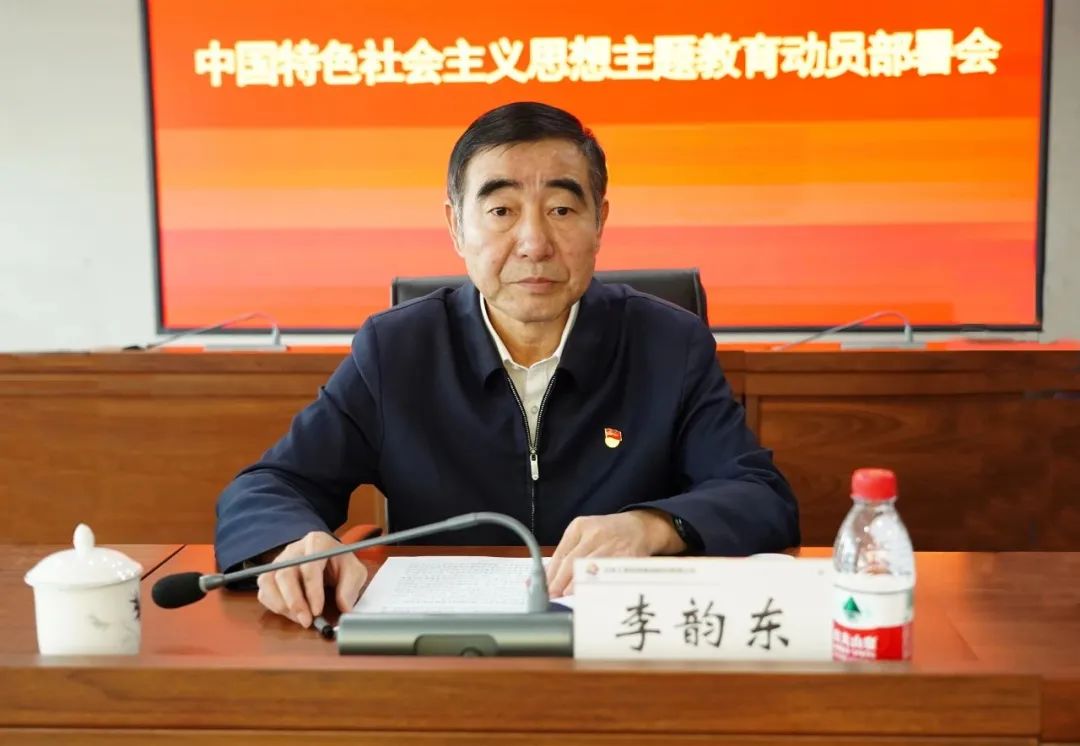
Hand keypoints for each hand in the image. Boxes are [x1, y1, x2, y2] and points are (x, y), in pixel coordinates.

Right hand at [256, 531, 367, 627]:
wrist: (328, 559)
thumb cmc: (339, 563)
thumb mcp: (354, 571)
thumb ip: (350, 588)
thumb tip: (344, 608)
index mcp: (317, 542)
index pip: (310, 566)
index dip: (312, 591)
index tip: (317, 611)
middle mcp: (294, 549)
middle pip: (285, 574)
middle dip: (295, 602)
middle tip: (306, 621)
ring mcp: (279, 560)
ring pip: (269, 582)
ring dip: (282, 605)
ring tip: (300, 619)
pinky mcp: (270, 573)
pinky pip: (264, 591)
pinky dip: (274, 606)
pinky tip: (291, 613)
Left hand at [545, 510, 683, 597]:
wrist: (640, 527)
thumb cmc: (607, 535)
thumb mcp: (583, 535)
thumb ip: (563, 556)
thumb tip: (539, 579)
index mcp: (579, 527)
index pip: (560, 554)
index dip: (551, 576)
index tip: (544, 591)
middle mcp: (594, 534)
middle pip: (572, 562)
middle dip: (560, 583)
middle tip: (552, 599)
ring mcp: (612, 545)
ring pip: (590, 569)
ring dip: (577, 587)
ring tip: (568, 599)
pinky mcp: (627, 557)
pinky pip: (610, 575)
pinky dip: (599, 587)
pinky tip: (592, 596)